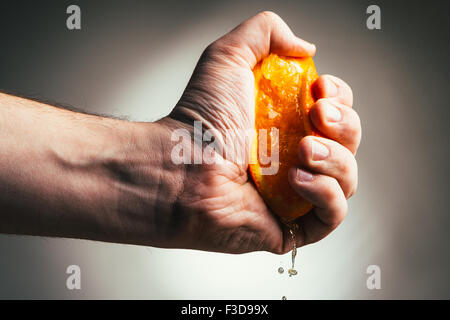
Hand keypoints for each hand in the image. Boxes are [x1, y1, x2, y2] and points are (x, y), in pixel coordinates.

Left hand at [165, 12, 361, 252]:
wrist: (180, 168)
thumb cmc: (199, 119)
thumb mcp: (229, 57)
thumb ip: (266, 32)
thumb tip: (306, 48)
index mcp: (287, 121)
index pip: (337, 110)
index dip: (339, 98)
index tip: (319, 90)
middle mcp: (295, 156)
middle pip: (349, 141)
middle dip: (344, 125)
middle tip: (316, 117)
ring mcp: (295, 192)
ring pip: (348, 177)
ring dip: (336, 159)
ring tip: (303, 151)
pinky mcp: (292, 224)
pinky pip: (333, 214)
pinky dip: (328, 194)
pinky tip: (297, 179)